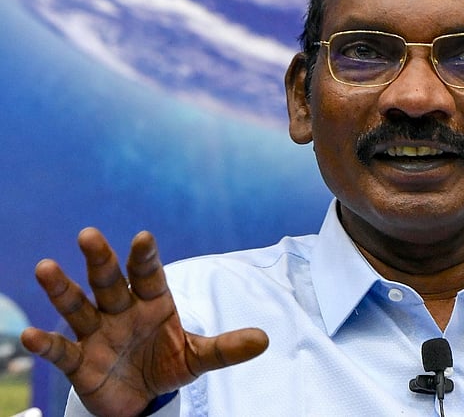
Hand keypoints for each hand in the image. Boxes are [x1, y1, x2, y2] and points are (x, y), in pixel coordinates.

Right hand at [20, 228, 268, 416]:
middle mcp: (121, 311)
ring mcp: (96, 333)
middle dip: (101, 260)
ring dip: (62, 289)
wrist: (140, 398)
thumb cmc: (167, 364)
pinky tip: (29, 337)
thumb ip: (226, 348)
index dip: (146, 257)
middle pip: (109, 282)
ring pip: (77, 306)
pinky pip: (60, 350)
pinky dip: (46, 345)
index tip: (144, 237)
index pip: (149, 274)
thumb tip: (265, 339)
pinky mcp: (78, 361)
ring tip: (45, 268)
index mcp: (153, 302)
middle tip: (89, 235)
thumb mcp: (197, 357)